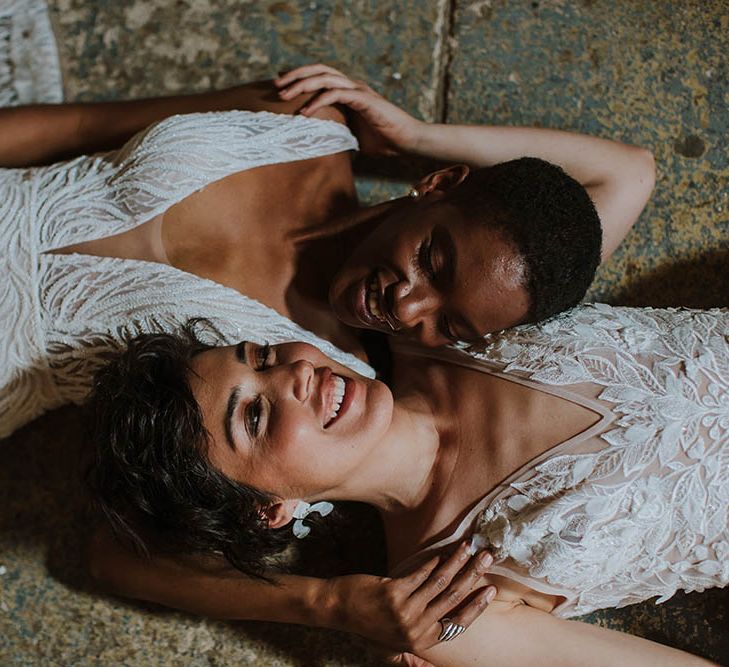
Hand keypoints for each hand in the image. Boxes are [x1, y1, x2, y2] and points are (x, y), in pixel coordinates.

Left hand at [274, 64, 425, 155]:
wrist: (407, 142)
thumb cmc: (385, 142)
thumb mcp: (354, 139)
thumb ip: (340, 137)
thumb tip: (323, 152)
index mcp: (349, 93)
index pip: (320, 77)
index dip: (300, 79)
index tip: (281, 88)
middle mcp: (352, 87)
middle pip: (319, 70)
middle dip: (295, 75)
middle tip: (276, 85)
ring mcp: (358, 91)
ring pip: (325, 77)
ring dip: (303, 84)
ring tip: (285, 94)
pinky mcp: (364, 99)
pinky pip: (336, 94)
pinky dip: (319, 101)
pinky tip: (306, 112)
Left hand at [323, 540, 495, 654]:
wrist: (340, 610)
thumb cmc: (371, 620)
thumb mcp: (397, 638)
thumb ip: (421, 638)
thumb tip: (443, 641)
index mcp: (422, 640)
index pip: (458, 623)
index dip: (477, 606)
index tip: (492, 589)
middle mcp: (416, 629)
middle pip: (454, 599)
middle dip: (473, 574)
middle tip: (487, 556)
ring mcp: (405, 612)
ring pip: (440, 583)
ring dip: (457, 562)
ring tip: (468, 546)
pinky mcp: (393, 594)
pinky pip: (420, 575)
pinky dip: (434, 561)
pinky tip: (443, 551)